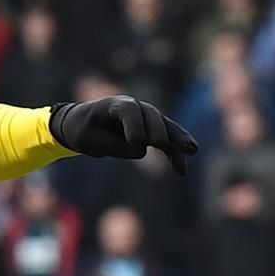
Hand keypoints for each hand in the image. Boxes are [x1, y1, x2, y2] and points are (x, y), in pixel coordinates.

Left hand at [49, 96, 199, 174]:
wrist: (83, 125)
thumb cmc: (82, 131)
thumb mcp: (88, 141)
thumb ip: (112, 145)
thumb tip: (142, 150)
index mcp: (113, 105)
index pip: (129, 111)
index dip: (135, 125)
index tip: (138, 142)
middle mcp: (134, 107)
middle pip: (151, 115)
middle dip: (158, 130)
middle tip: (161, 146)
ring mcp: (145, 118)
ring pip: (165, 127)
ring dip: (178, 139)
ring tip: (191, 151)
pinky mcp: (152, 131)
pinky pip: (167, 141)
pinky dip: (175, 154)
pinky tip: (181, 170)